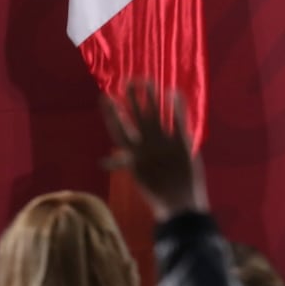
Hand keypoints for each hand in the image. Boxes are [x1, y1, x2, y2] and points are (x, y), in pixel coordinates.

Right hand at [102, 81, 208, 220]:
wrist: (179, 204)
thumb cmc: (157, 191)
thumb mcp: (137, 175)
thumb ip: (122, 163)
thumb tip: (102, 162)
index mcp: (134, 155)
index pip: (118, 129)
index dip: (112, 113)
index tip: (105, 97)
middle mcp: (147, 146)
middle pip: (137, 117)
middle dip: (132, 99)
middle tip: (128, 81)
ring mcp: (165, 144)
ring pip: (156, 115)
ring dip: (151, 97)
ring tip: (147, 81)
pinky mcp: (183, 144)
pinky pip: (178, 120)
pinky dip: (176, 106)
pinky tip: (173, 91)